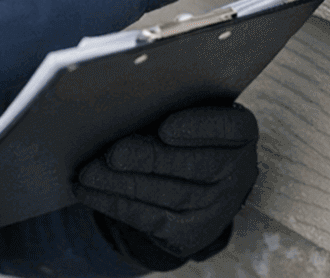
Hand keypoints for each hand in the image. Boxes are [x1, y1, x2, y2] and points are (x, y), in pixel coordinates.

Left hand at [76, 103, 257, 265]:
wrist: (202, 182)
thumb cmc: (185, 132)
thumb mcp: (189, 110)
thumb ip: (170, 100)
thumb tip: (125, 98)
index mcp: (241, 132)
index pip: (230, 128)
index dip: (199, 128)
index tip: (165, 128)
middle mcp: (238, 171)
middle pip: (196, 166)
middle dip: (150, 160)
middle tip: (113, 154)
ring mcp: (217, 206)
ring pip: (168, 195)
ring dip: (122, 184)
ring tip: (89, 173)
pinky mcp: (191, 232)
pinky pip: (150, 218)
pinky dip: (114, 203)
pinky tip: (88, 191)